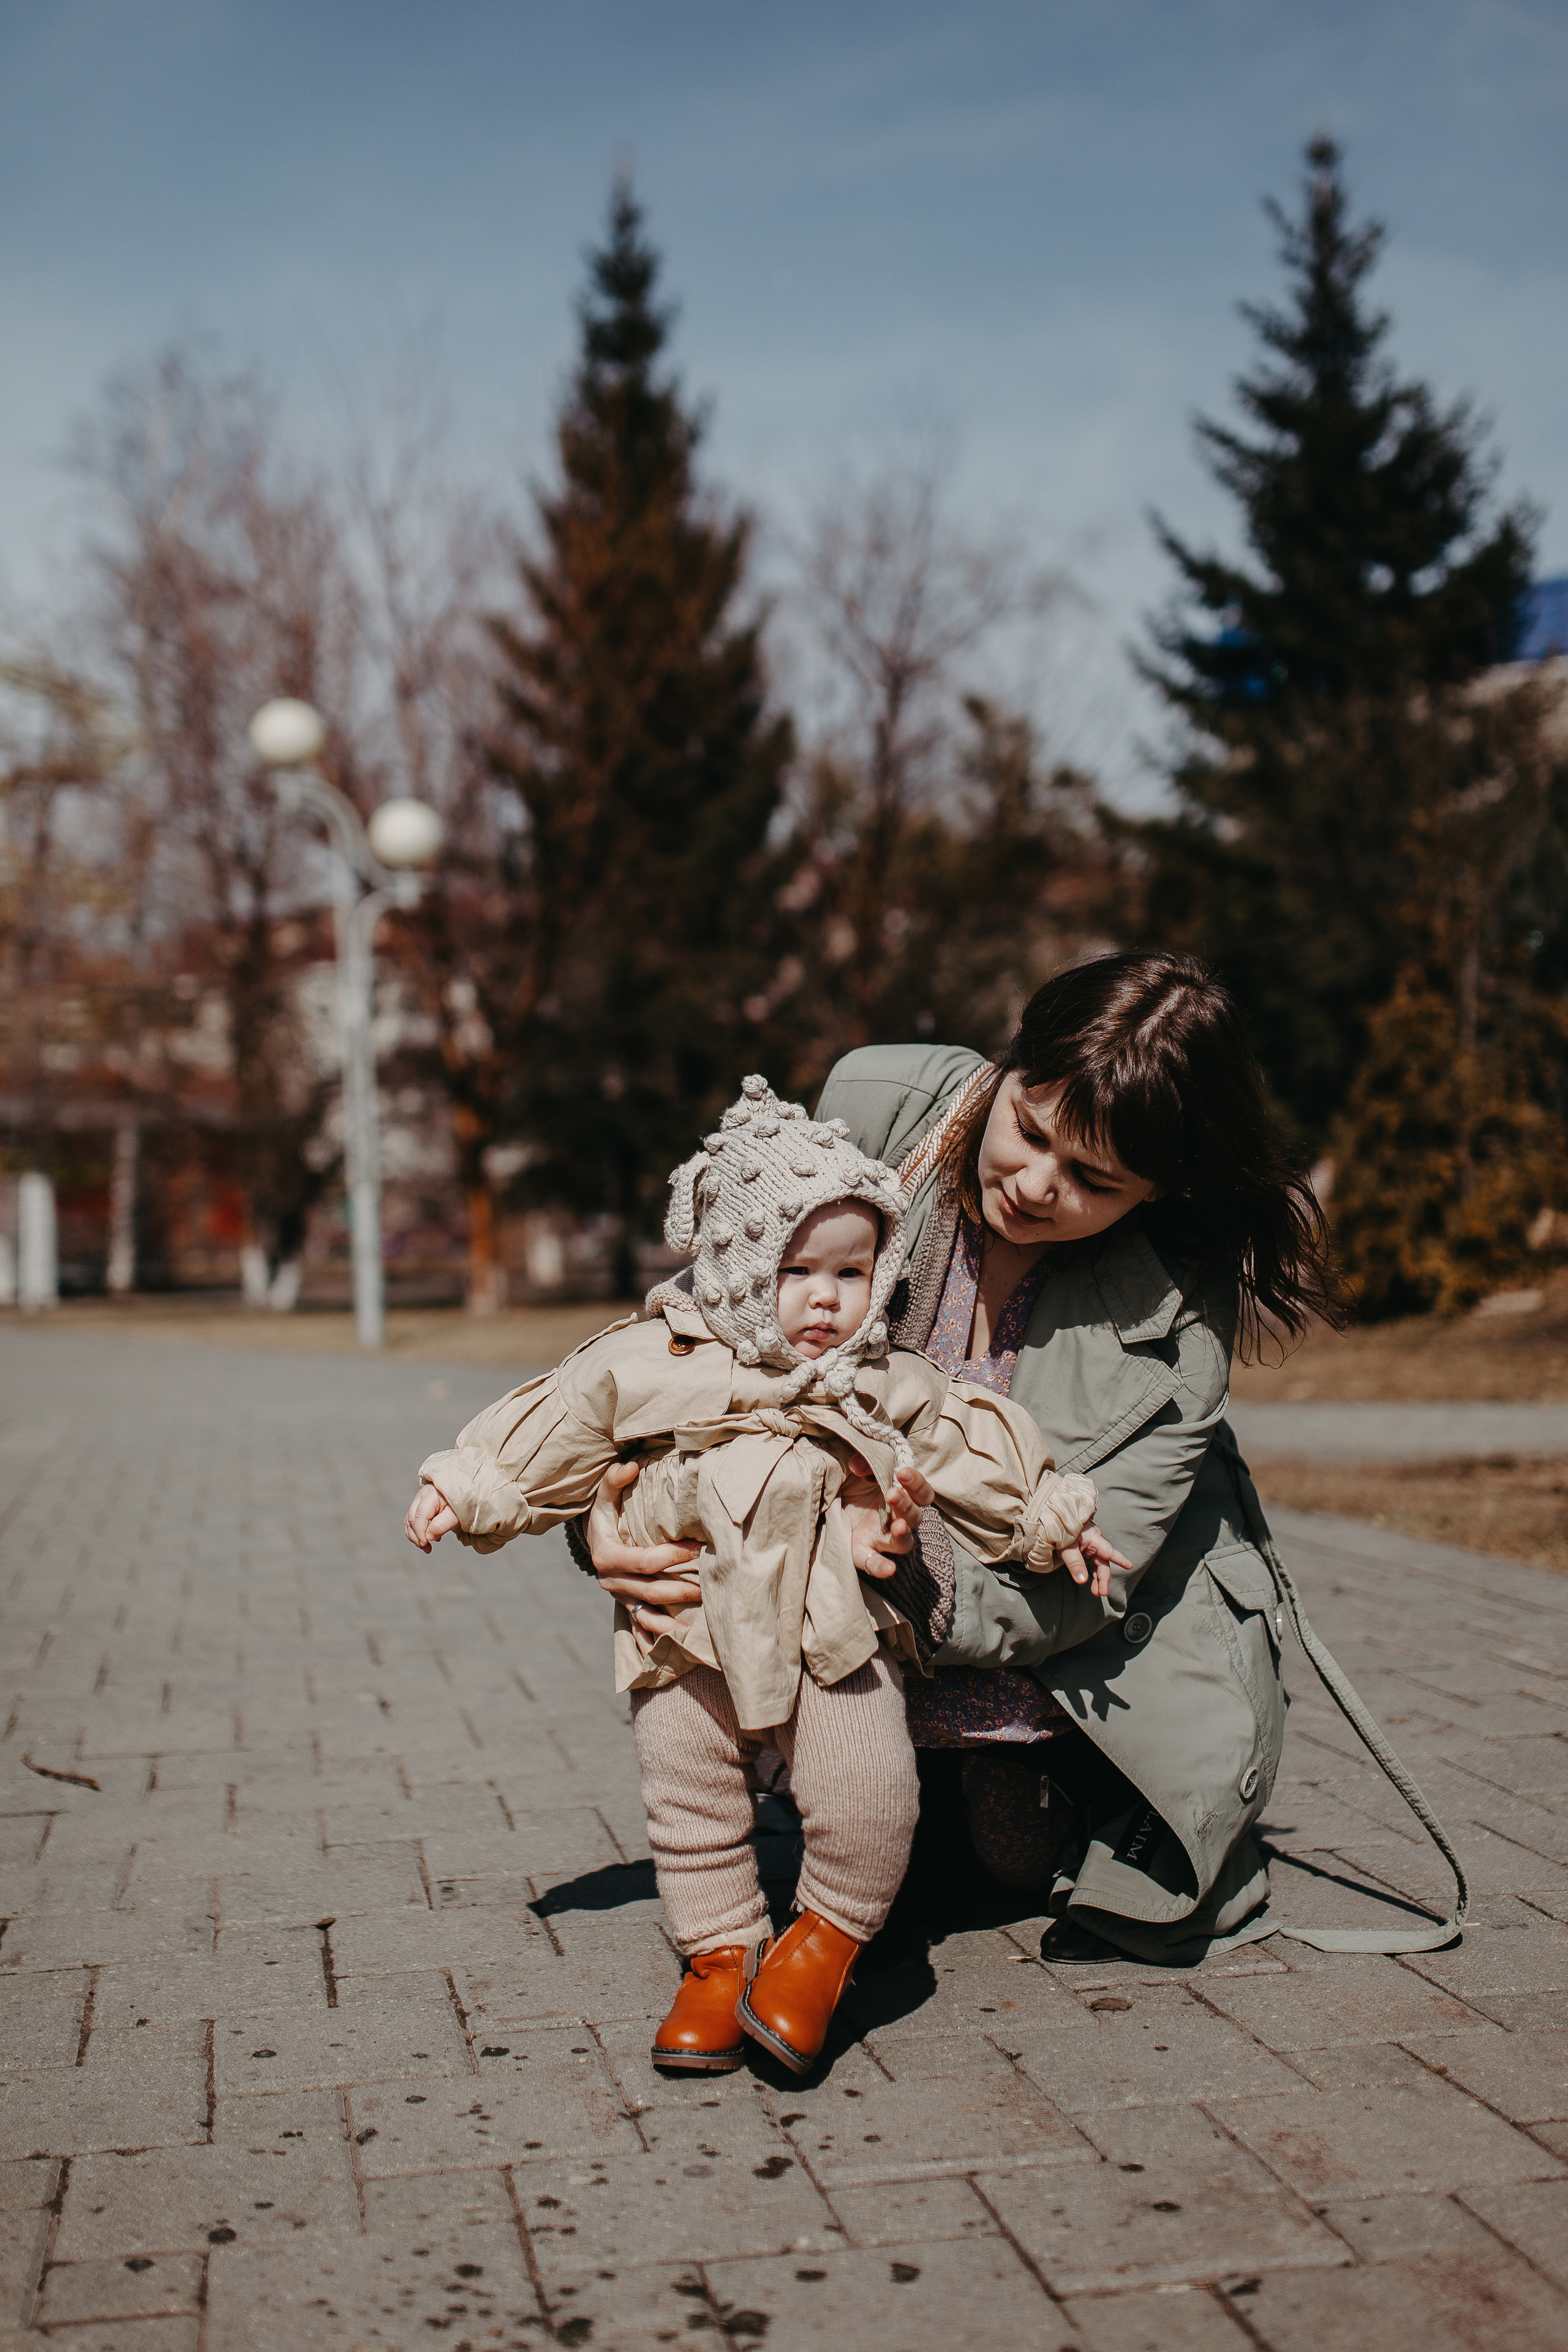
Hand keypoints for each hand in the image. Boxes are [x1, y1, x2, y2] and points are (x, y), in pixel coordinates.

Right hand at [406, 1485, 457, 1551]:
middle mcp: (421, 1496)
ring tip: (427, 1547)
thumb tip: (428, 1537)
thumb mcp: (455, 1515)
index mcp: (430, 1495)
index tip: (425, 1544)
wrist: (465, 1493)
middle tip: (427, 1549)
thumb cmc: (461, 1503)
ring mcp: (419, 1501)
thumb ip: (442, 1525)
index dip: (420, 1532)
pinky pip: (413, 1521)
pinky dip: (417, 1532)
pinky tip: (428, 1539)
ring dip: (415, 1536)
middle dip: (416, 1536)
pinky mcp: (419, 1507)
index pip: (419, 1515)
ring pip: (409, 1521)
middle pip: (411, 1518)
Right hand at [586, 1463, 702, 1646]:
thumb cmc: (604, 1515)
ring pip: (646, 1615)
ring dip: (671, 1621)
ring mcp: (619, 1598)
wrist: (591, 1539)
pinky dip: (653, 1641)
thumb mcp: (603, 1497)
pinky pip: (639, 1629)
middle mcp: (612, 1582)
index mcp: (608, 1556)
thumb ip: (614, 1480)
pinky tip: (673, 1649)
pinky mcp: (626, 1608)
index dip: (674, 1555)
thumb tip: (630, 1466)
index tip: (700, 1549)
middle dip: (680, 1589)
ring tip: (698, 1624)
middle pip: (651, 1591)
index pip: (646, 1560)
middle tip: (710, 1587)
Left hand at [839, 1456, 933, 1580]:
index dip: (917, 1483)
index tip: (903, 1472)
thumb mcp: (858, 1468)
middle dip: (905, 1505)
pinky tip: (889, 1569)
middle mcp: (897, 1519)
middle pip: (914, 1517)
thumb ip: (864, 1463)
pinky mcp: (861, 1551)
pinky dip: (882, 1567)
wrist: (830, 1502)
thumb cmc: (853, 1483)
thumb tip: (857, 1466)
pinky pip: (874, 1563)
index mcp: (903, 1497)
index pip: (922, 1493)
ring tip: (897, 1526)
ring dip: (902, 1534)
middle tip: (892, 1493)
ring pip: (902, 1542)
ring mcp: (881, 1537)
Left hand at [1058, 1522, 1131, 1599]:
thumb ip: (1075, 1563)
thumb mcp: (1066, 1548)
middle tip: (1101, 1593)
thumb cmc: (1061, 1530)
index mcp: (1094, 1538)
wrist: (1052, 1519)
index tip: (1130, 1566)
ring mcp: (1088, 1545)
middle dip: (1103, 1579)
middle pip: (1103, 1563)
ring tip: (1095, 1592)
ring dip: (1097, 1578)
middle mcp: (1094, 1542)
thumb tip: (1083, 1581)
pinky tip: (1089, 1580)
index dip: (1120, 1560)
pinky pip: (1089, 1562)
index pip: (1109, 1552)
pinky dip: (1090, 1572)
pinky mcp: (1081, 1548)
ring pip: (1097, 1564)